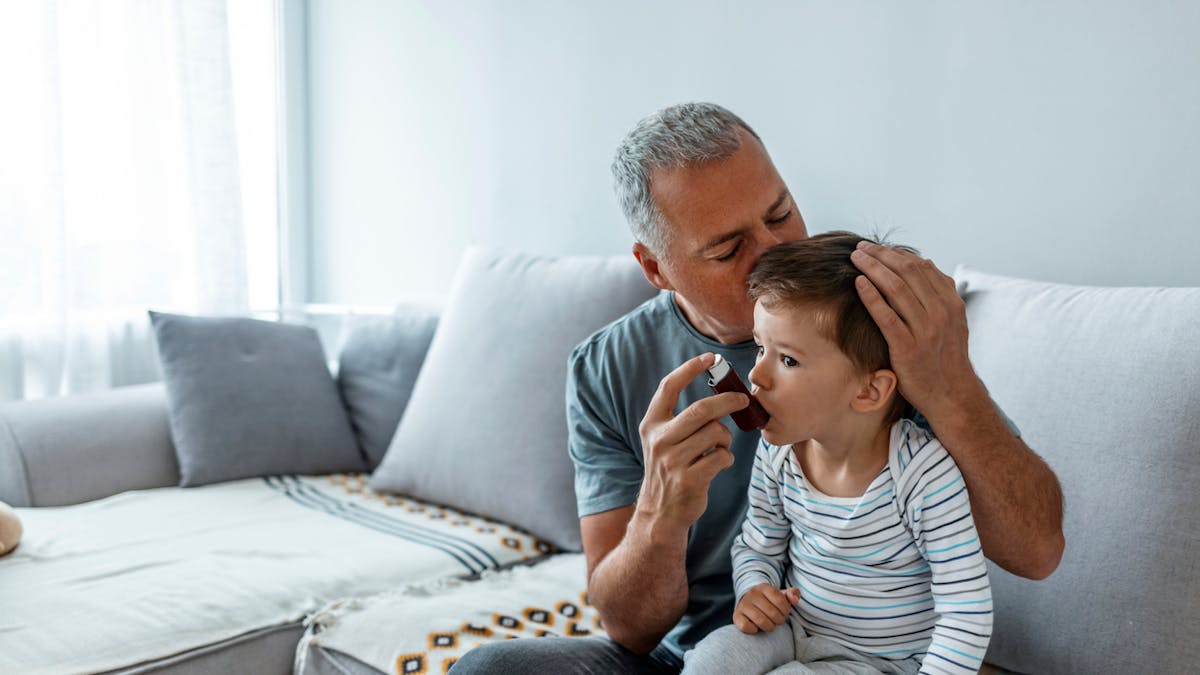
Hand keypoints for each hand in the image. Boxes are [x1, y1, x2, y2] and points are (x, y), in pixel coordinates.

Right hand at [636, 353, 748, 531]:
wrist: (660, 513)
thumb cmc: (670, 470)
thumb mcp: (663, 441)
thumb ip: (682, 419)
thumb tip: (721, 393)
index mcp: (651, 424)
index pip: (668, 387)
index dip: (689, 368)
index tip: (710, 358)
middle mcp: (659, 440)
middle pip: (701, 409)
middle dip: (727, 401)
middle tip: (743, 399)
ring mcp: (672, 461)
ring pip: (715, 433)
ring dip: (725, 438)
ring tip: (720, 446)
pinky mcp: (689, 479)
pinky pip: (722, 457)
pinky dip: (726, 457)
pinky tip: (718, 463)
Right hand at [733, 584, 799, 633]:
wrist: (748, 602)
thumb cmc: (769, 601)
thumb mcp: (781, 595)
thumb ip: (792, 594)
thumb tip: (795, 600)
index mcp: (764, 587)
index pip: (780, 600)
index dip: (785, 610)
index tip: (785, 612)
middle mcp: (752, 594)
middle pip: (772, 613)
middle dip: (779, 620)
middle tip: (778, 620)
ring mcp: (743, 605)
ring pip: (761, 621)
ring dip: (770, 627)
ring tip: (770, 625)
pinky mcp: (736, 616)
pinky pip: (746, 627)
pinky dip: (754, 630)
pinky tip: (756, 627)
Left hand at [849, 241, 986, 421]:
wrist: (950, 394)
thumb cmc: (944, 356)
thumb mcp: (951, 321)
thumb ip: (939, 293)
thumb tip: (925, 262)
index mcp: (951, 303)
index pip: (921, 267)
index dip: (895, 253)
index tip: (876, 248)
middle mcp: (940, 313)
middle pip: (907, 272)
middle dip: (880, 256)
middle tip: (860, 248)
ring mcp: (925, 330)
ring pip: (896, 288)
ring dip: (872, 268)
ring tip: (855, 259)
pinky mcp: (907, 347)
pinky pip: (886, 315)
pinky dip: (871, 296)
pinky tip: (858, 283)